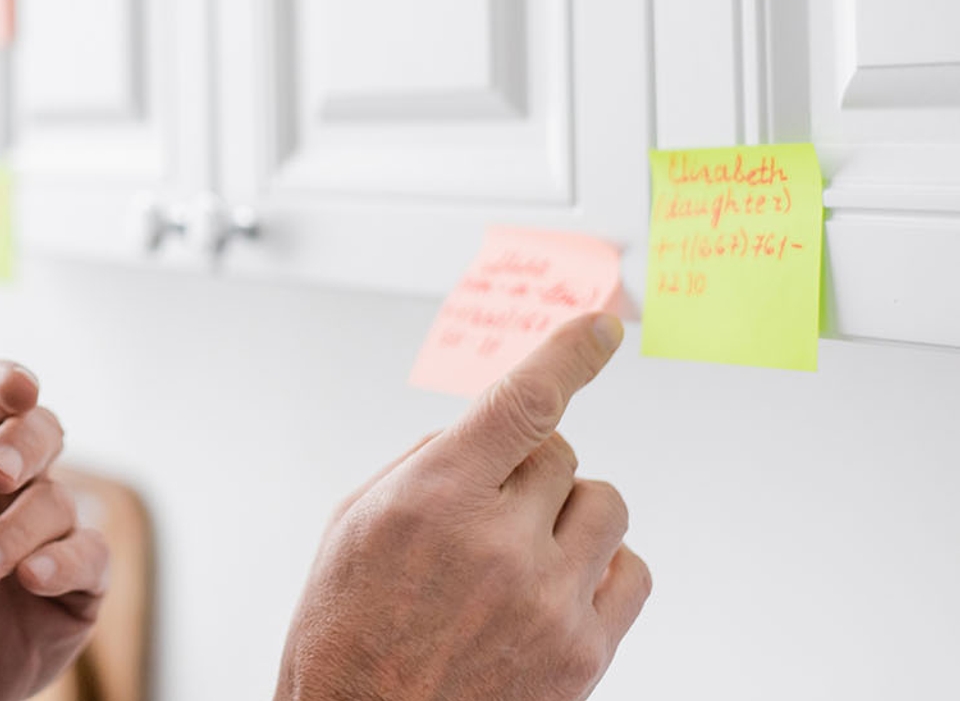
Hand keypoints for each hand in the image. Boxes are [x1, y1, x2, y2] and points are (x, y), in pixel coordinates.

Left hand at [0, 361, 106, 700]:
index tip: (12, 390)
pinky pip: (90, 557)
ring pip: (58, 502)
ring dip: (14, 531)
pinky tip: (30, 578)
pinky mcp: (75, 586)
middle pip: (43, 432)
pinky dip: (63, 562)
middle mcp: (11, 485)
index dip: (9, 382)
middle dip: (25, 444)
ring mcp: (46, 533)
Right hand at [277, 314, 651, 700]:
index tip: (601, 327)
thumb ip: (426, 463)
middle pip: (560, 454)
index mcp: (433, 497)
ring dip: (569, 513)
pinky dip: (602, 566)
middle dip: (527, 470)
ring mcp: (547, 599)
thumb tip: (489, 429)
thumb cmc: (347, 628)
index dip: (569, 354)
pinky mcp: (583, 651)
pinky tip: (555, 586)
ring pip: (605, 503)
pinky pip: (633, 571)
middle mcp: (497, 543)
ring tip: (523, 551)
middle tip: (489, 511)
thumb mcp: (353, 524)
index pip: (523, 402)